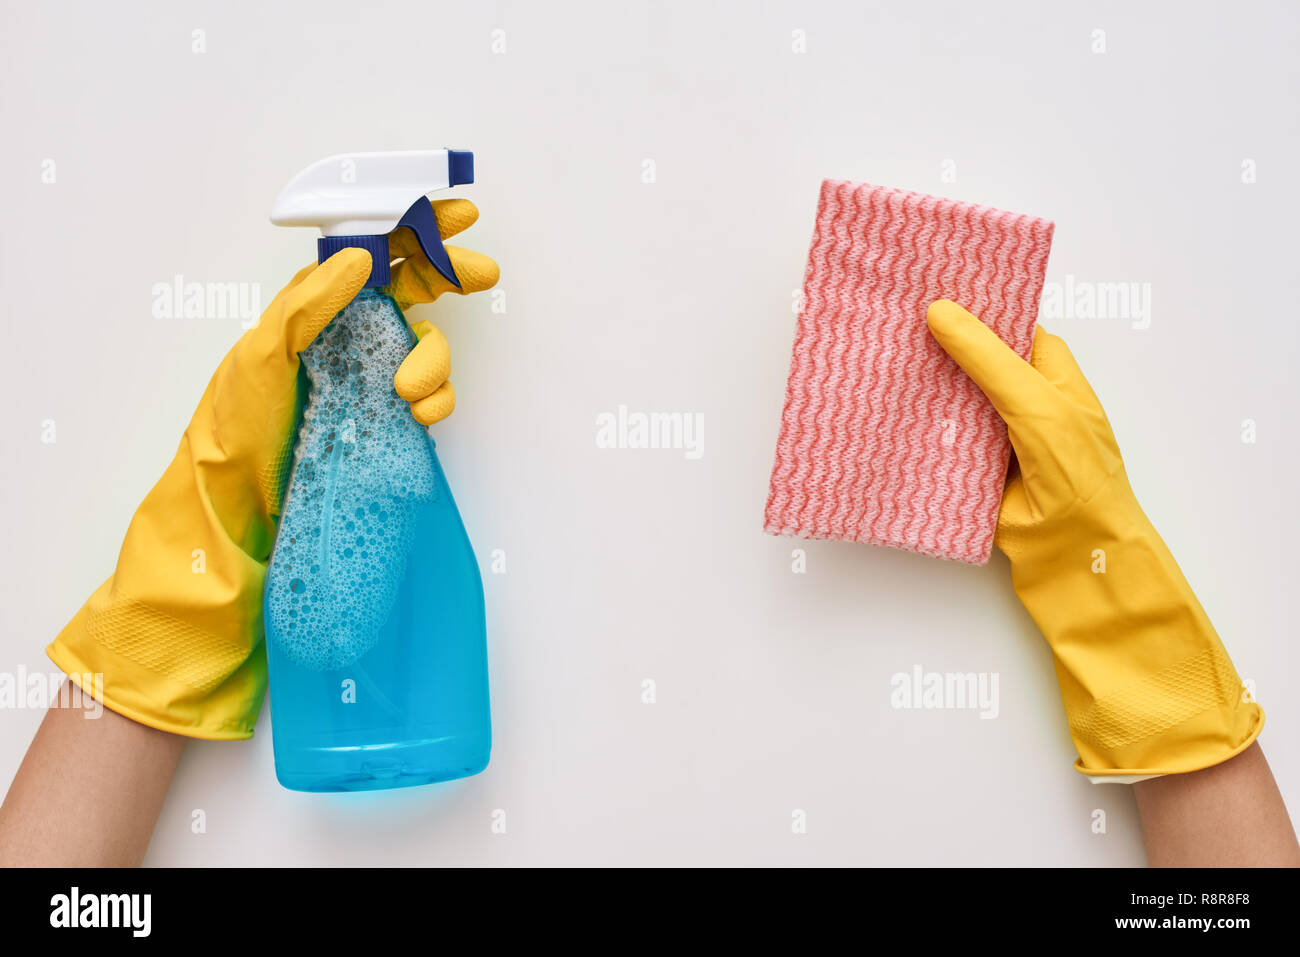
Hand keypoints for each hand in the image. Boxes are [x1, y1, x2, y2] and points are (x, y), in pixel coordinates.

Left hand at [46, 205, 497, 738]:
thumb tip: (362, 261)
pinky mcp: (384, 426)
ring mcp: (367, 384)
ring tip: (412, 392)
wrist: (235, 520)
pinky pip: (428, 399)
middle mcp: (342, 341)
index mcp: (309, 313)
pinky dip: (435, 401)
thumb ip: (308, 304)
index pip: (369, 256)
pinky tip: (421, 416)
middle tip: (483, 276)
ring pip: (426, 349)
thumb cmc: (232, 436)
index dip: (415, 229)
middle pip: (413, 292)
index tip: (459, 215)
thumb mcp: (257, 358)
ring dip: (435, 360)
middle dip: (451, 277)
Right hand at [925, 300, 1262, 775]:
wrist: (1074, 556)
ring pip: (949, 398)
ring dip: (920, 384)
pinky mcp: (965, 469)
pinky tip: (879, 406)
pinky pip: (935, 439)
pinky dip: (912, 427)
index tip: (930, 279)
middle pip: (972, 359)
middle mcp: (1020, 399)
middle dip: (937, 342)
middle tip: (890, 311)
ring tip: (875, 350)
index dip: (977, 304)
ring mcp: (991, 435)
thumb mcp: (1035, 403)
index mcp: (1051, 373)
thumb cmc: (1077, 475)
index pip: (1009, 324)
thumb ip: (988, 359)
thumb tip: (940, 313)